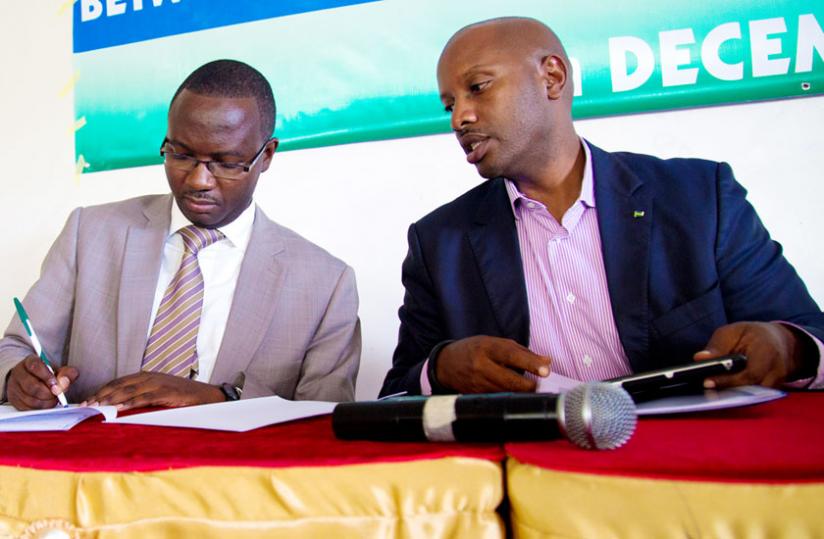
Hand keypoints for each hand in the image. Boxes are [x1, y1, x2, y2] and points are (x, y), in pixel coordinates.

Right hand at [5, 355, 77, 409]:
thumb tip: (64, 382)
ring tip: (54, 399)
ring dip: (45, 402)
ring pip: (29, 399)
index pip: (35, 367)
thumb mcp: (59, 370)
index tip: (56, 384)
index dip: (47, 377)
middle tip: (57, 394)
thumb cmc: (48, 375)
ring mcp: (14, 387)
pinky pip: (27, 408)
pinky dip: (39, 408)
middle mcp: (18, 373)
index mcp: (30, 361)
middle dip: (48, 393)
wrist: (34, 380)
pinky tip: (46, 404)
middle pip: (32, 386)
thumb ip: (66, 374)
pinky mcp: (14, 400)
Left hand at [83, 372, 223, 410]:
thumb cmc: (183, 397)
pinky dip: (130, 402)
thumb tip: (120, 410)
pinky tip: (119, 408)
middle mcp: (150, 377)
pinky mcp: (167, 392)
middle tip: (86, 406)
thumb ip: (143, 398)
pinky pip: (145, 397)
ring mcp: (158, 383)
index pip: (118, 382)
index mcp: (146, 376)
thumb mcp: (160, 394)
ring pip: (129, 390)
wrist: (208, 396)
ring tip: (96, 407)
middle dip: (101, 395)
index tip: (87, 401)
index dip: (101, 391)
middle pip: (119, 384)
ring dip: (111, 399)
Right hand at [435, 336, 550, 392]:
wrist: (446, 364)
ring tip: (532, 391)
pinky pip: (497, 399)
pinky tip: (516, 397)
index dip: (530, 363)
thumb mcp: (495, 343)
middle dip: (529, 386)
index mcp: (487, 348)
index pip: (511, 355)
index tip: (546, 371)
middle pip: (509, 380)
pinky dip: (510, 398)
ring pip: (505, 393)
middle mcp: (480, 366)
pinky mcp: (476, 396)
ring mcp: (477, 383)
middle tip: (541, 386)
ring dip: (521, 394)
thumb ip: (522, 352)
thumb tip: (547, 361)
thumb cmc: (475, 349)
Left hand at [694, 321, 812, 388]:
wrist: (777, 339)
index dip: (728, 381)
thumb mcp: (732, 332)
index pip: (749, 373)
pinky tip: (724, 392)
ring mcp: (778, 381)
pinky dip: (740, 395)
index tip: (707, 382)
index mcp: (767, 351)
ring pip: (754, 396)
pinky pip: (756, 396)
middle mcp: (777, 369)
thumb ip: (717, 346)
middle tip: (707, 390)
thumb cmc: (751, 335)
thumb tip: (699, 358)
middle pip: (752, 389)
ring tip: (713, 392)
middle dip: (729, 391)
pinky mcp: (774, 389)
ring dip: (734, 395)